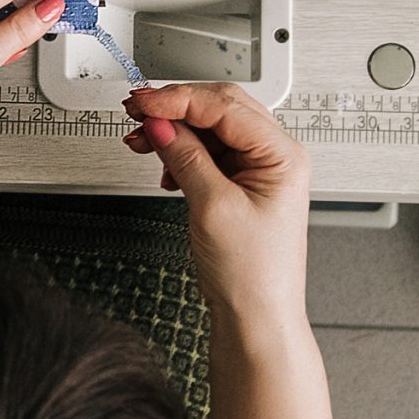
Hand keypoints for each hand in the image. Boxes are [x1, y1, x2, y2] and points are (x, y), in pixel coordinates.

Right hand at [122, 83, 312, 324]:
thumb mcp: (212, 207)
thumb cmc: (253, 274)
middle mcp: (274, 156)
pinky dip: (180, 153)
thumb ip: (185, 156)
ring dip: (173, 131)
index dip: (178, 99)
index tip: (143, 103)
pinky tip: (163, 166)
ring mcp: (257, 170)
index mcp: (282, 155)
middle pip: (219, 109)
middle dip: (174, 109)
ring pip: (209, 129)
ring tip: (141, 140)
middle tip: (137, 112)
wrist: (255, 318)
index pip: (225, 106)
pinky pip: (207, 153)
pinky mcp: (240, 185)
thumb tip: (160, 122)